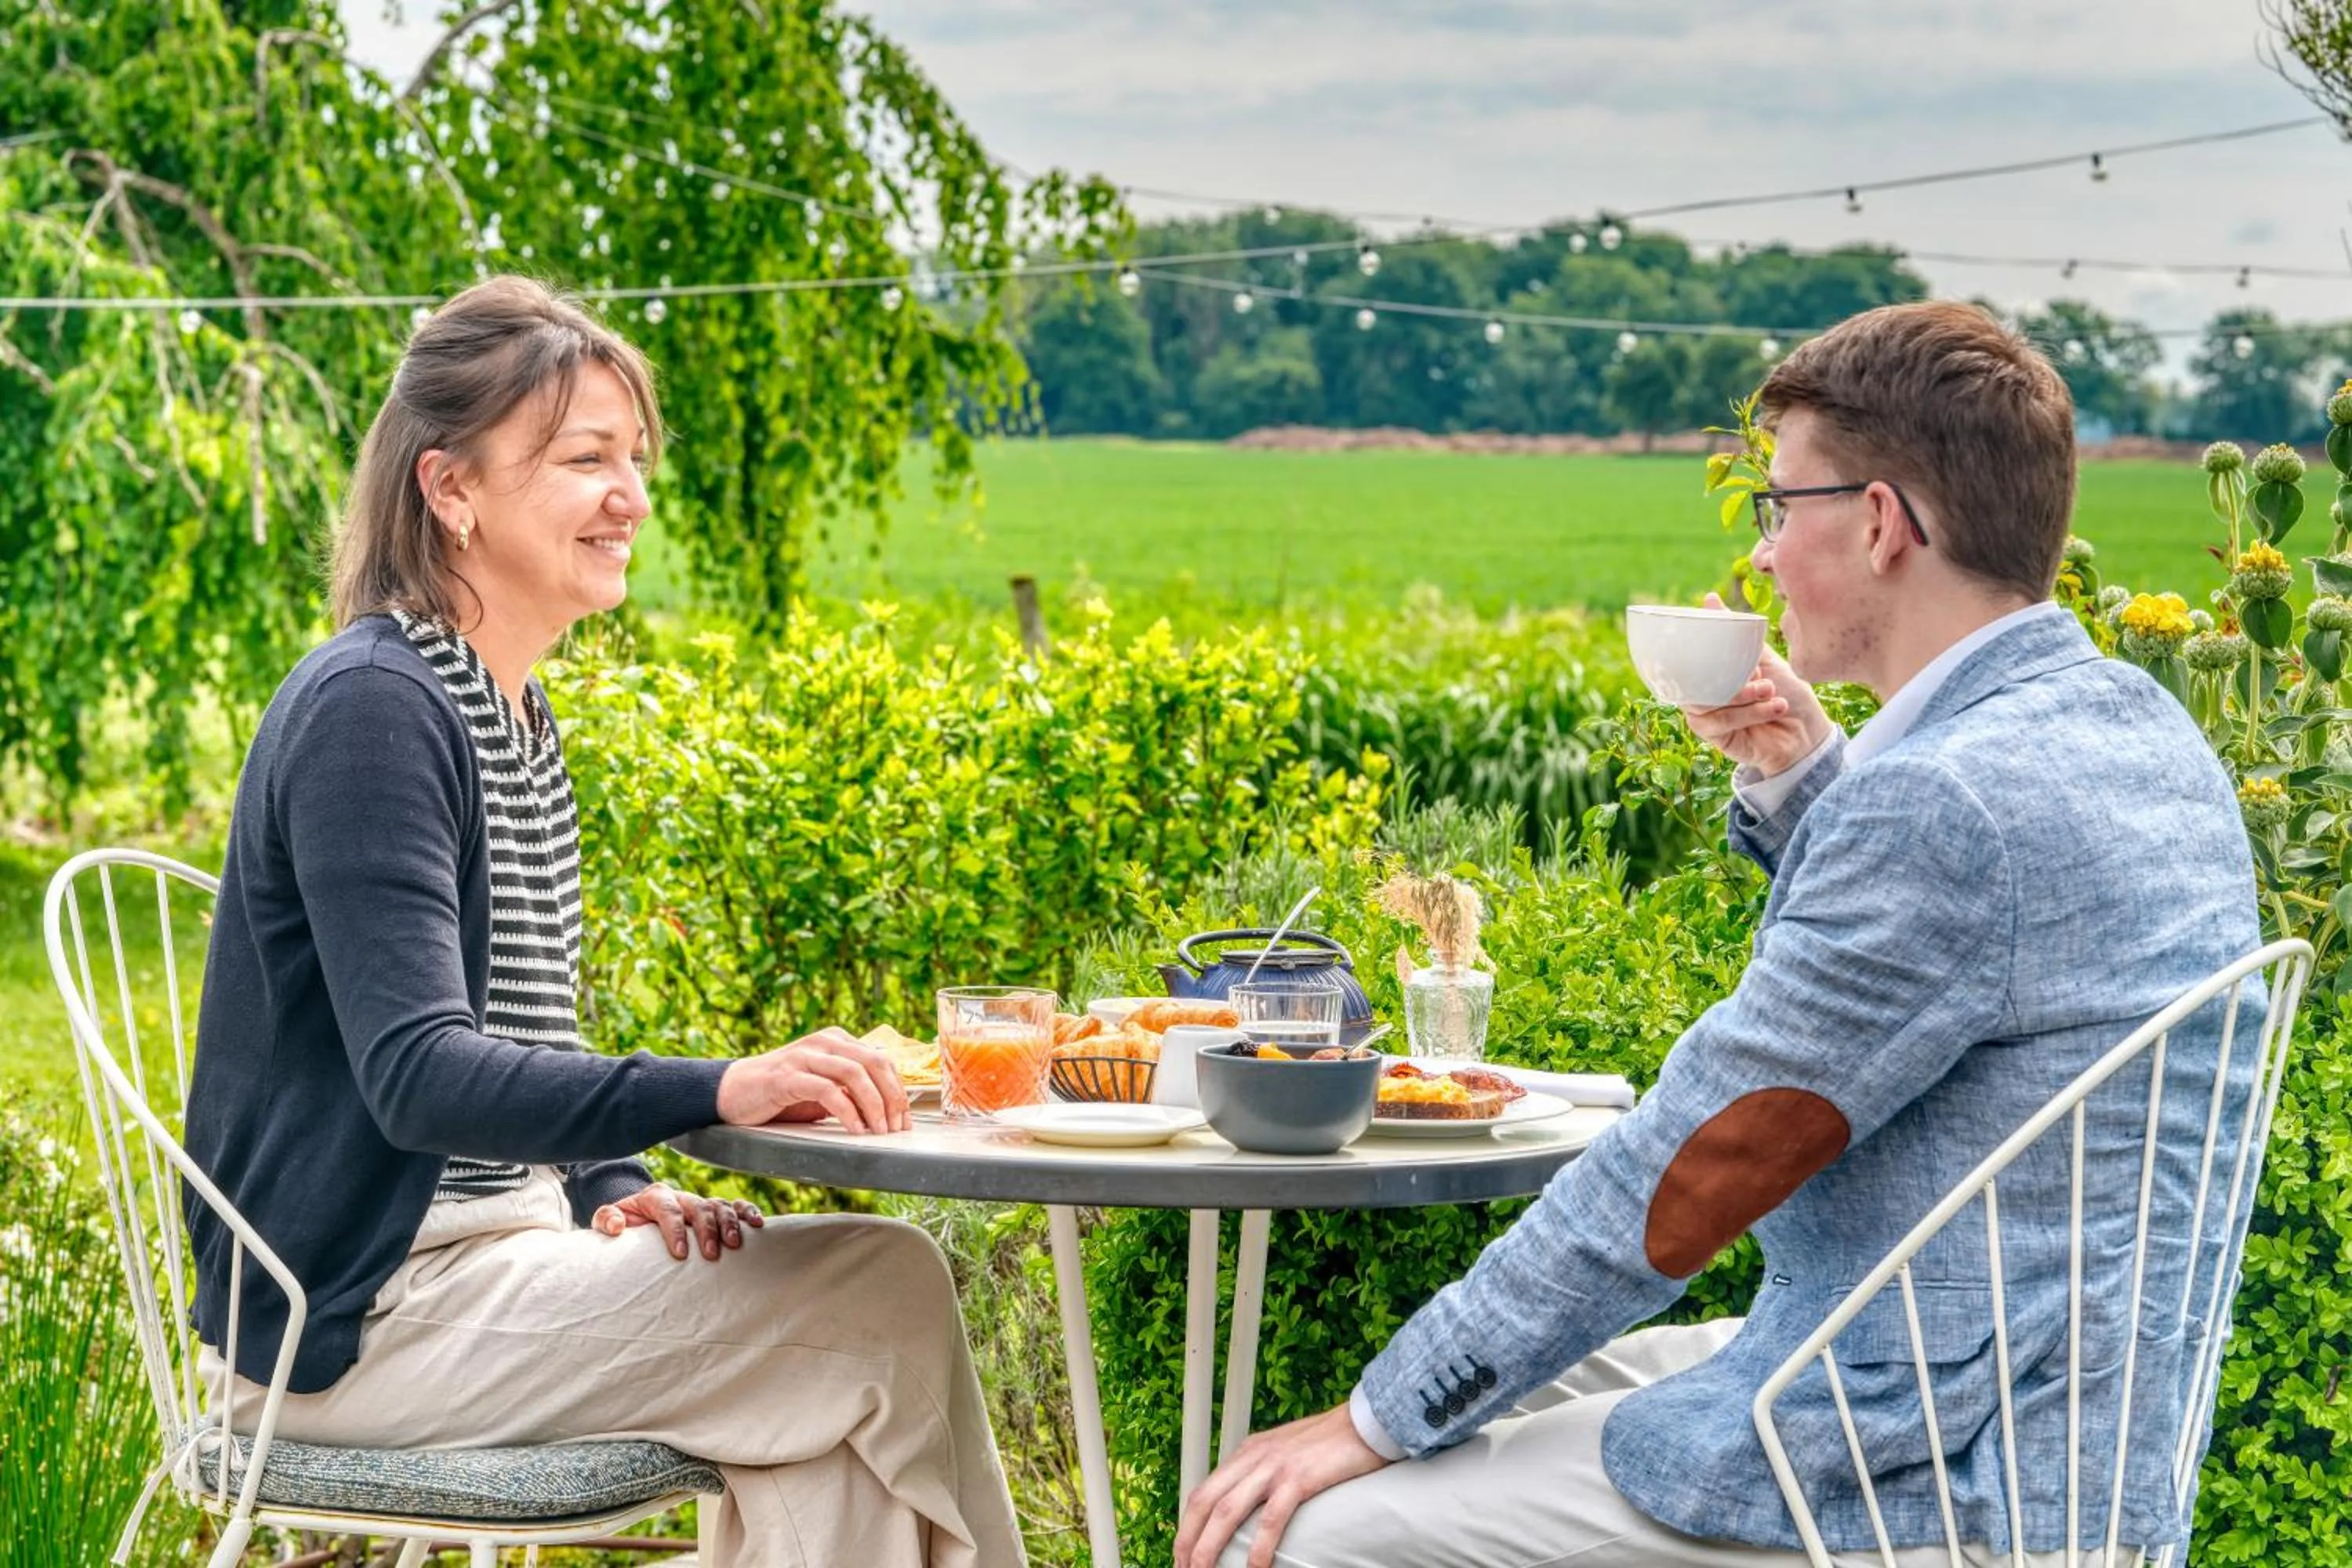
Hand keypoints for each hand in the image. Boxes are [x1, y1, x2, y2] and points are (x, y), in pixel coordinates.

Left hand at [591, 1182, 765, 1260]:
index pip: (668, 1210)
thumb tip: (618, 1226)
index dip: (675, 1230)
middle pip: (698, 1207)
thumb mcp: (609, 1219)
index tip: (680, 1254)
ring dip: (729, 1224)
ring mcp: (700, 1203)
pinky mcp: (715, 1210)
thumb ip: (606, 1219)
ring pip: (720, 1206)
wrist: (640, 1217)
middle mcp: (681, 1197)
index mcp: (656, 1196)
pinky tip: (757, 1225)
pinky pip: (736, 1206)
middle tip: (711, 1254)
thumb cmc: (627, 1224)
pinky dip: (748, 1212)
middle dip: (706, 1230)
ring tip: (734, 1245)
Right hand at [716, 1027, 909, 1133]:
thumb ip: (850, 1090)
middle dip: (893, 1097)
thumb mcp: (823, 1088)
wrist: (733, 1091)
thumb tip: (887, 1109)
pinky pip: (827, 1090)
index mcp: (836, 1041)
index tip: (905, 1120)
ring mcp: (805, 1057)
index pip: (881, 1060)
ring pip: (854, 1074)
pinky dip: (847, 1111)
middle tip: (897, 1127)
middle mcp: (824, 1042)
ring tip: (879, 1131)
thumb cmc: (783, 1093)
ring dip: (874, 1105)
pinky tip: (854, 1129)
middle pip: (874, 1063)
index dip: (899, 1090)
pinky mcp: (787, 1077)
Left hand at [1175, 1404, 1390, 1567]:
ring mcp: (1274, 1467)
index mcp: (1248, 1452)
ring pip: (1227, 1511)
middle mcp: (1254, 1457)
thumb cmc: (1333, 1442)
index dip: (1188, 1525)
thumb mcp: (1286, 1453)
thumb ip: (1265, 1474)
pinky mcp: (1299, 1478)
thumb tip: (1253, 1508)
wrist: (1368, 1420)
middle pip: (1205, 1502)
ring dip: (1209, 1547)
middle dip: (1188, 1539)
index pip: (1204, 1491)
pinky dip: (1258, 1547)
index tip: (1183, 1552)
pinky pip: (1271, 1518)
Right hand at [1682, 592, 1832, 776]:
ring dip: (1743, 696)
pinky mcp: (1716, 739)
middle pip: (1693, 681)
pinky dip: (1750, 713)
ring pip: (1707, 702)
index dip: (1692, 650)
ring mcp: (1707, 718)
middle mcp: (1703, 695)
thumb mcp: (1764, 658)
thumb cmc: (1787, 693)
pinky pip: (1720, 722)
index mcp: (1710, 674)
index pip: (1687, 660)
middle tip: (1759, 672)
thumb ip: (1737, 635)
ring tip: (1771, 690)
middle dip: (1729, 675)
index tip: (1709, 640)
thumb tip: (1709, 599)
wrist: (1807, 732)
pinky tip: (1775, 707)